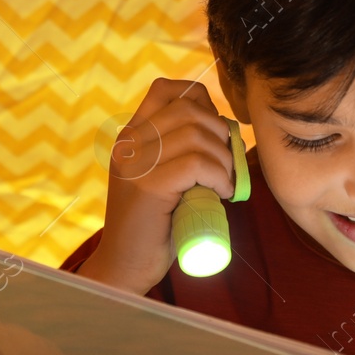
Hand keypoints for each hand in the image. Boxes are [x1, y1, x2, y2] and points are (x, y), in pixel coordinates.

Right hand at [76, 78, 235, 295]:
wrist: (126, 265)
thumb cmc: (155, 223)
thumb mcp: (160, 175)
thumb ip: (175, 149)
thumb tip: (223, 126)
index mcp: (131, 136)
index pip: (165, 89)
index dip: (200, 100)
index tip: (213, 131)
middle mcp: (129, 144)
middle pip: (189, 110)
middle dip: (221, 134)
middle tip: (228, 165)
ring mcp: (135, 164)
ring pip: (197, 137)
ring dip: (225, 159)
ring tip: (226, 183)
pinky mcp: (148, 187)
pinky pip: (197, 165)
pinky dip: (221, 177)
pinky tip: (224, 194)